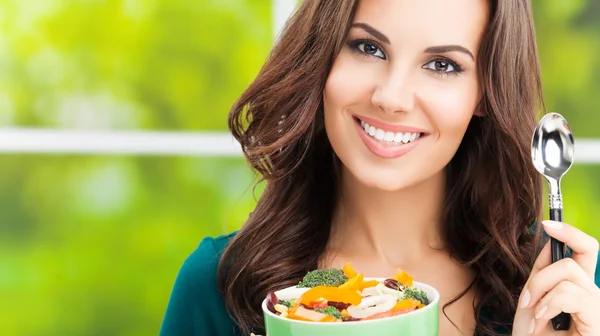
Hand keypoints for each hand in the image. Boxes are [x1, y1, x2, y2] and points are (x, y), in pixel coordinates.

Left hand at [513, 220, 599, 334]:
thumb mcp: (531, 298)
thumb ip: (542, 271)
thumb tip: (549, 240)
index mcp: (579, 289)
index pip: (586, 251)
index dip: (570, 232)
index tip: (547, 223)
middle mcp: (594, 296)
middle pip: (576, 257)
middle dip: (542, 273)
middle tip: (526, 300)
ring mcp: (598, 309)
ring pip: (569, 272)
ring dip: (541, 291)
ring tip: (534, 316)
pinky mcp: (598, 320)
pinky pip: (572, 293)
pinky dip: (549, 304)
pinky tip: (541, 322)